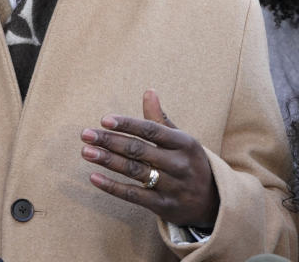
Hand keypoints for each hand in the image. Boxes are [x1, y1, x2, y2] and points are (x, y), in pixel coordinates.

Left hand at [80, 89, 219, 227]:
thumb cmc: (189, 162)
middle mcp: (179, 164)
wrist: (213, 202)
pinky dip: (113, 187)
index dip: (127, 124)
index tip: (104, 120)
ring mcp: (172, 186)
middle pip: (139, 150)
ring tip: (86, 151)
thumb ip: (161, 119)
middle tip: (85, 134)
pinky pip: (134, 196)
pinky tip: (94, 177)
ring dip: (108, 161)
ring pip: (134, 171)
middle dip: (110, 141)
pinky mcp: (164, 206)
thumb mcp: (181, 140)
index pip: (152, 131)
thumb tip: (149, 91)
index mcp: (184, 143)